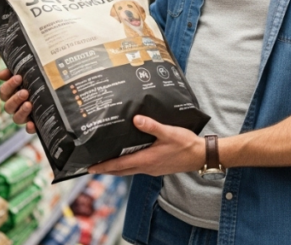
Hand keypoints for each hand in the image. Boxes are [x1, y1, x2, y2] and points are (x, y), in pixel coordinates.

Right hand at [0, 69, 35, 134]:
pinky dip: (29, 128)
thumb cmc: (40, 81)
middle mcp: (16, 107)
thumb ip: (15, 71)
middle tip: (25, 92)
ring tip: (29, 104)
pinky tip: (32, 124)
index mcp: (12, 95)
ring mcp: (25, 117)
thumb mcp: (30, 74)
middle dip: (15, 99)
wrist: (60, 94)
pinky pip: (29, 130)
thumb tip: (0, 75)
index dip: (9, 85)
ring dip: (21, 111)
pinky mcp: (35, 124)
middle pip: (8, 106)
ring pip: (16, 118)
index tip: (19, 77)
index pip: (4, 92)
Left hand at [89, 115, 204, 176]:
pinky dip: (127, 166)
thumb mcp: (168, 132)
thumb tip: (136, 119)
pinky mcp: (157, 167)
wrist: (200, 155)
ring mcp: (152, 169)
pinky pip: (137, 168)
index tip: (90, 168)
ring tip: (106, 163)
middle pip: (121, 171)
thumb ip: (151, 126)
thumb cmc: (185, 144)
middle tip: (92, 167)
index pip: (119, 165)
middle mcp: (147, 167)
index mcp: (146, 160)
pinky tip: (127, 158)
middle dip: (106, 169)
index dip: (104, 166)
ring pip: (129, 171)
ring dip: (116, 168)